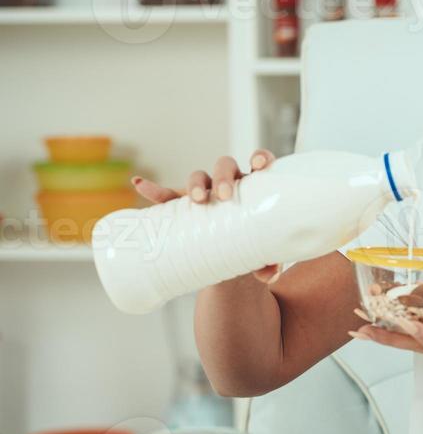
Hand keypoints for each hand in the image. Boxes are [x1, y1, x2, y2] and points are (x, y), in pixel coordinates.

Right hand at [132, 150, 286, 283]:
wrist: (234, 262)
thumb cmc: (257, 249)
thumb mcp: (265, 256)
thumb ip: (270, 263)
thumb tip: (269, 274)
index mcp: (255, 188)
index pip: (259, 163)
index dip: (260, 158)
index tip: (259, 165)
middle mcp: (230, 185)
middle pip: (225, 167)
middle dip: (224, 177)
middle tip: (224, 196)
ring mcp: (206, 195)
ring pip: (199, 178)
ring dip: (196, 184)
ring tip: (196, 199)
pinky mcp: (183, 207)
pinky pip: (167, 196)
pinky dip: (154, 190)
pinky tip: (140, 183)